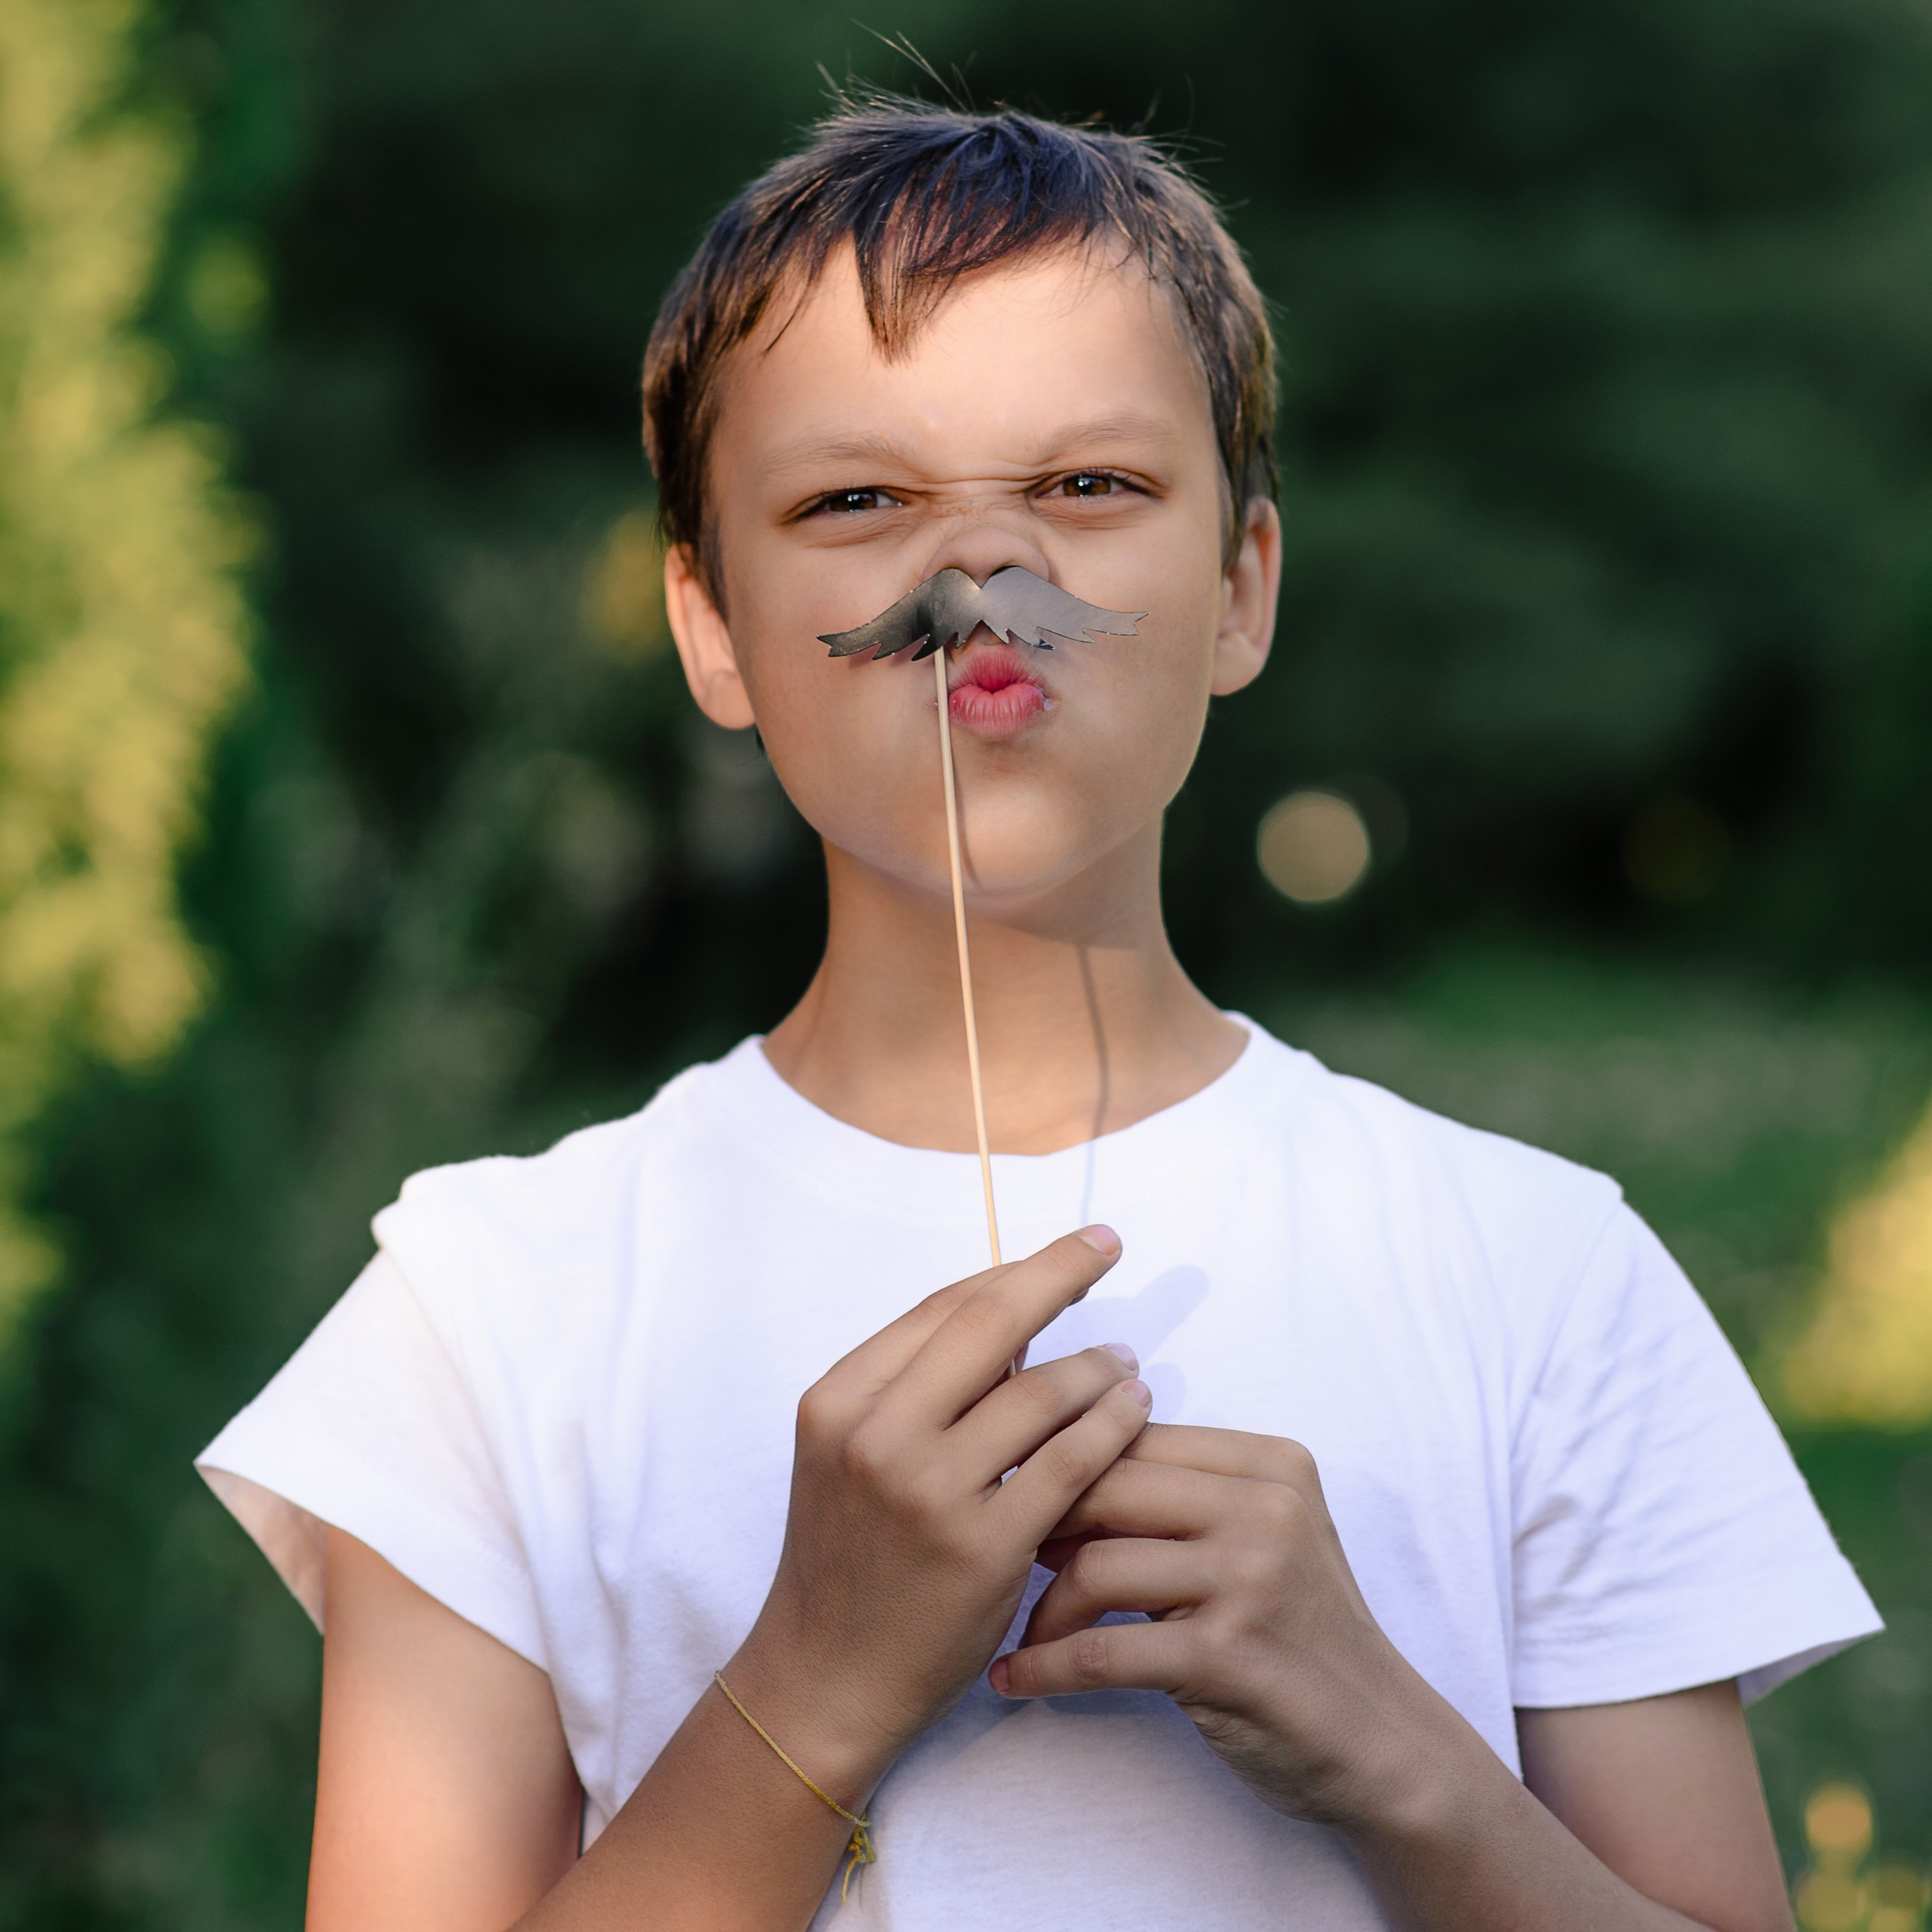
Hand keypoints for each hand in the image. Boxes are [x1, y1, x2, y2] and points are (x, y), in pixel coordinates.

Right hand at [727, 1227, 1153, 1804]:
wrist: (826, 1678)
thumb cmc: (849, 1557)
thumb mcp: (851, 1455)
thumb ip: (917, 1387)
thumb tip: (1016, 1316)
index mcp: (838, 1400)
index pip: (941, 1308)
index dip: (1013, 1269)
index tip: (1069, 1248)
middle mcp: (876, 1436)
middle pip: (989, 1326)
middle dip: (1059, 1275)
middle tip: (1108, 1248)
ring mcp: (929, 1493)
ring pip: (1039, 1394)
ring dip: (1096, 1366)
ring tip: (1126, 1363)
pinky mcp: (983, 1549)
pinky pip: (1069, 1465)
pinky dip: (1111, 1426)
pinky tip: (1134, 1410)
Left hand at [993, 1424, 1456, 1828]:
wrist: (1383, 1741)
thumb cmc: (1299, 1633)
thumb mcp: (1260, 1537)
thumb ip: (1182, 1492)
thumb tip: (1055, 1459)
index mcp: (1270, 1463)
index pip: (1132, 1432)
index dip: (1060, 1461)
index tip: (1015, 1493)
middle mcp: (1265, 1509)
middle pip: (1105, 1485)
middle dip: (1039, 1522)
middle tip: (1003, 1557)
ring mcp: (1250, 1581)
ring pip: (1095, 1567)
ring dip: (1042, 1608)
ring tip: (1027, 1633)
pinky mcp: (1228, 1658)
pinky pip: (1103, 1652)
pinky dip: (1046, 1668)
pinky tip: (1016, 1678)